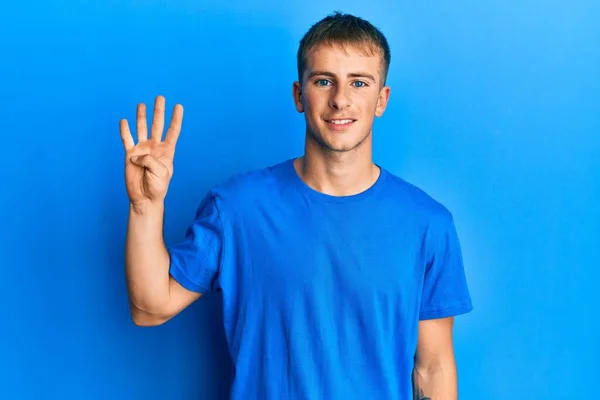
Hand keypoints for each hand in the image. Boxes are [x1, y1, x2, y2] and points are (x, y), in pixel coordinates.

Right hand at [120, 95, 183, 210]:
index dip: (176, 119)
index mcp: (167, 151)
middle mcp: (155, 147)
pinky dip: (125, 130)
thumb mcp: (160, 172)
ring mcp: (142, 150)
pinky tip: (124, 120)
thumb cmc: (157, 186)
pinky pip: (127, 140)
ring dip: (142, 116)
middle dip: (159, 111)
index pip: (173, 131)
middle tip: (160, 97)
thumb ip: (150, 160)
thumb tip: (136, 154)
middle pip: (157, 125)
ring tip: (142, 104)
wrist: (145, 198)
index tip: (178, 106)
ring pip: (142, 129)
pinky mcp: (130, 155)